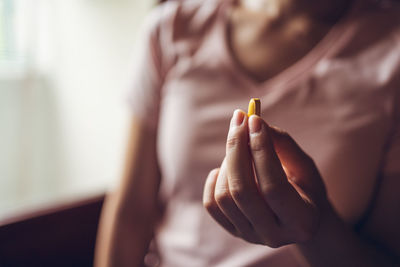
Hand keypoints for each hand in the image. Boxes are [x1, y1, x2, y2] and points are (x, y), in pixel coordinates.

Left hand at [203, 109, 330, 246]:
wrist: (298, 216)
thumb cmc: (304, 186)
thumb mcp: (304, 166)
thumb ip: (283, 145)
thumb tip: (255, 123)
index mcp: (301, 221)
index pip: (273, 186)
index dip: (261, 151)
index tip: (254, 120)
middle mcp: (274, 235)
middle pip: (242, 191)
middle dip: (237, 150)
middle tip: (239, 120)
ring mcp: (250, 236)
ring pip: (224, 196)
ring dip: (228, 163)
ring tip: (240, 149)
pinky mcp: (233, 230)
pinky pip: (211, 204)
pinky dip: (214, 179)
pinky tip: (226, 168)